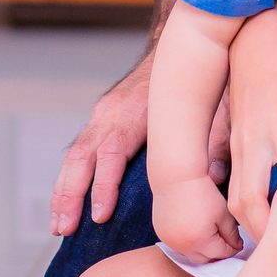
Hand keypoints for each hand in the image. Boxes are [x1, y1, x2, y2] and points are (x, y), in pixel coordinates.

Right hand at [48, 45, 229, 235]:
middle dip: (70, 195)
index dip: (104, 184)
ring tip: (58, 228)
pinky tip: (64, 208)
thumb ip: (215, 138)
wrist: (178, 47)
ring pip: (74, 155)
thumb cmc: (195, 79)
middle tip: (65, 230)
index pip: (113, 150)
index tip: (100, 215)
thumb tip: (218, 178)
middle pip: (82, 154)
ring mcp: (102, 116)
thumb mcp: (212, 103)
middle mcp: (112, 113)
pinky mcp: (101, 121)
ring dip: (62, 193)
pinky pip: (77, 152)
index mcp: (136, 110)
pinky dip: (67, 181)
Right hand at [152, 176, 242, 264]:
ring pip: (190, 254)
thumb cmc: (203, 191)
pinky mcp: (161, 234)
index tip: (239, 244)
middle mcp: (182, 245)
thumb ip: (232, 234)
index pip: (221, 254)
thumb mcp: (223, 213)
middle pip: (205, 259)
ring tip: (212, 237)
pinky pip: (178, 245)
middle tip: (226, 243)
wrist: (176, 176)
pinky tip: (195, 230)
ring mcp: (169, 241)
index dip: (233, 250)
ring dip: (202, 250)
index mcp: (200, 240)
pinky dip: (188, 242)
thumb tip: (237, 247)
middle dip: (217, 253)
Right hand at [227, 6, 276, 242]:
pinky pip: (232, 192)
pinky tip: (263, 228)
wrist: (254, 45)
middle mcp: (255, 138)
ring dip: (252, 226)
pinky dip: (243, 215)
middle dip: (265, 226)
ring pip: (235, 199)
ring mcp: (239, 147)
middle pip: (249, 192)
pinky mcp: (231, 151)